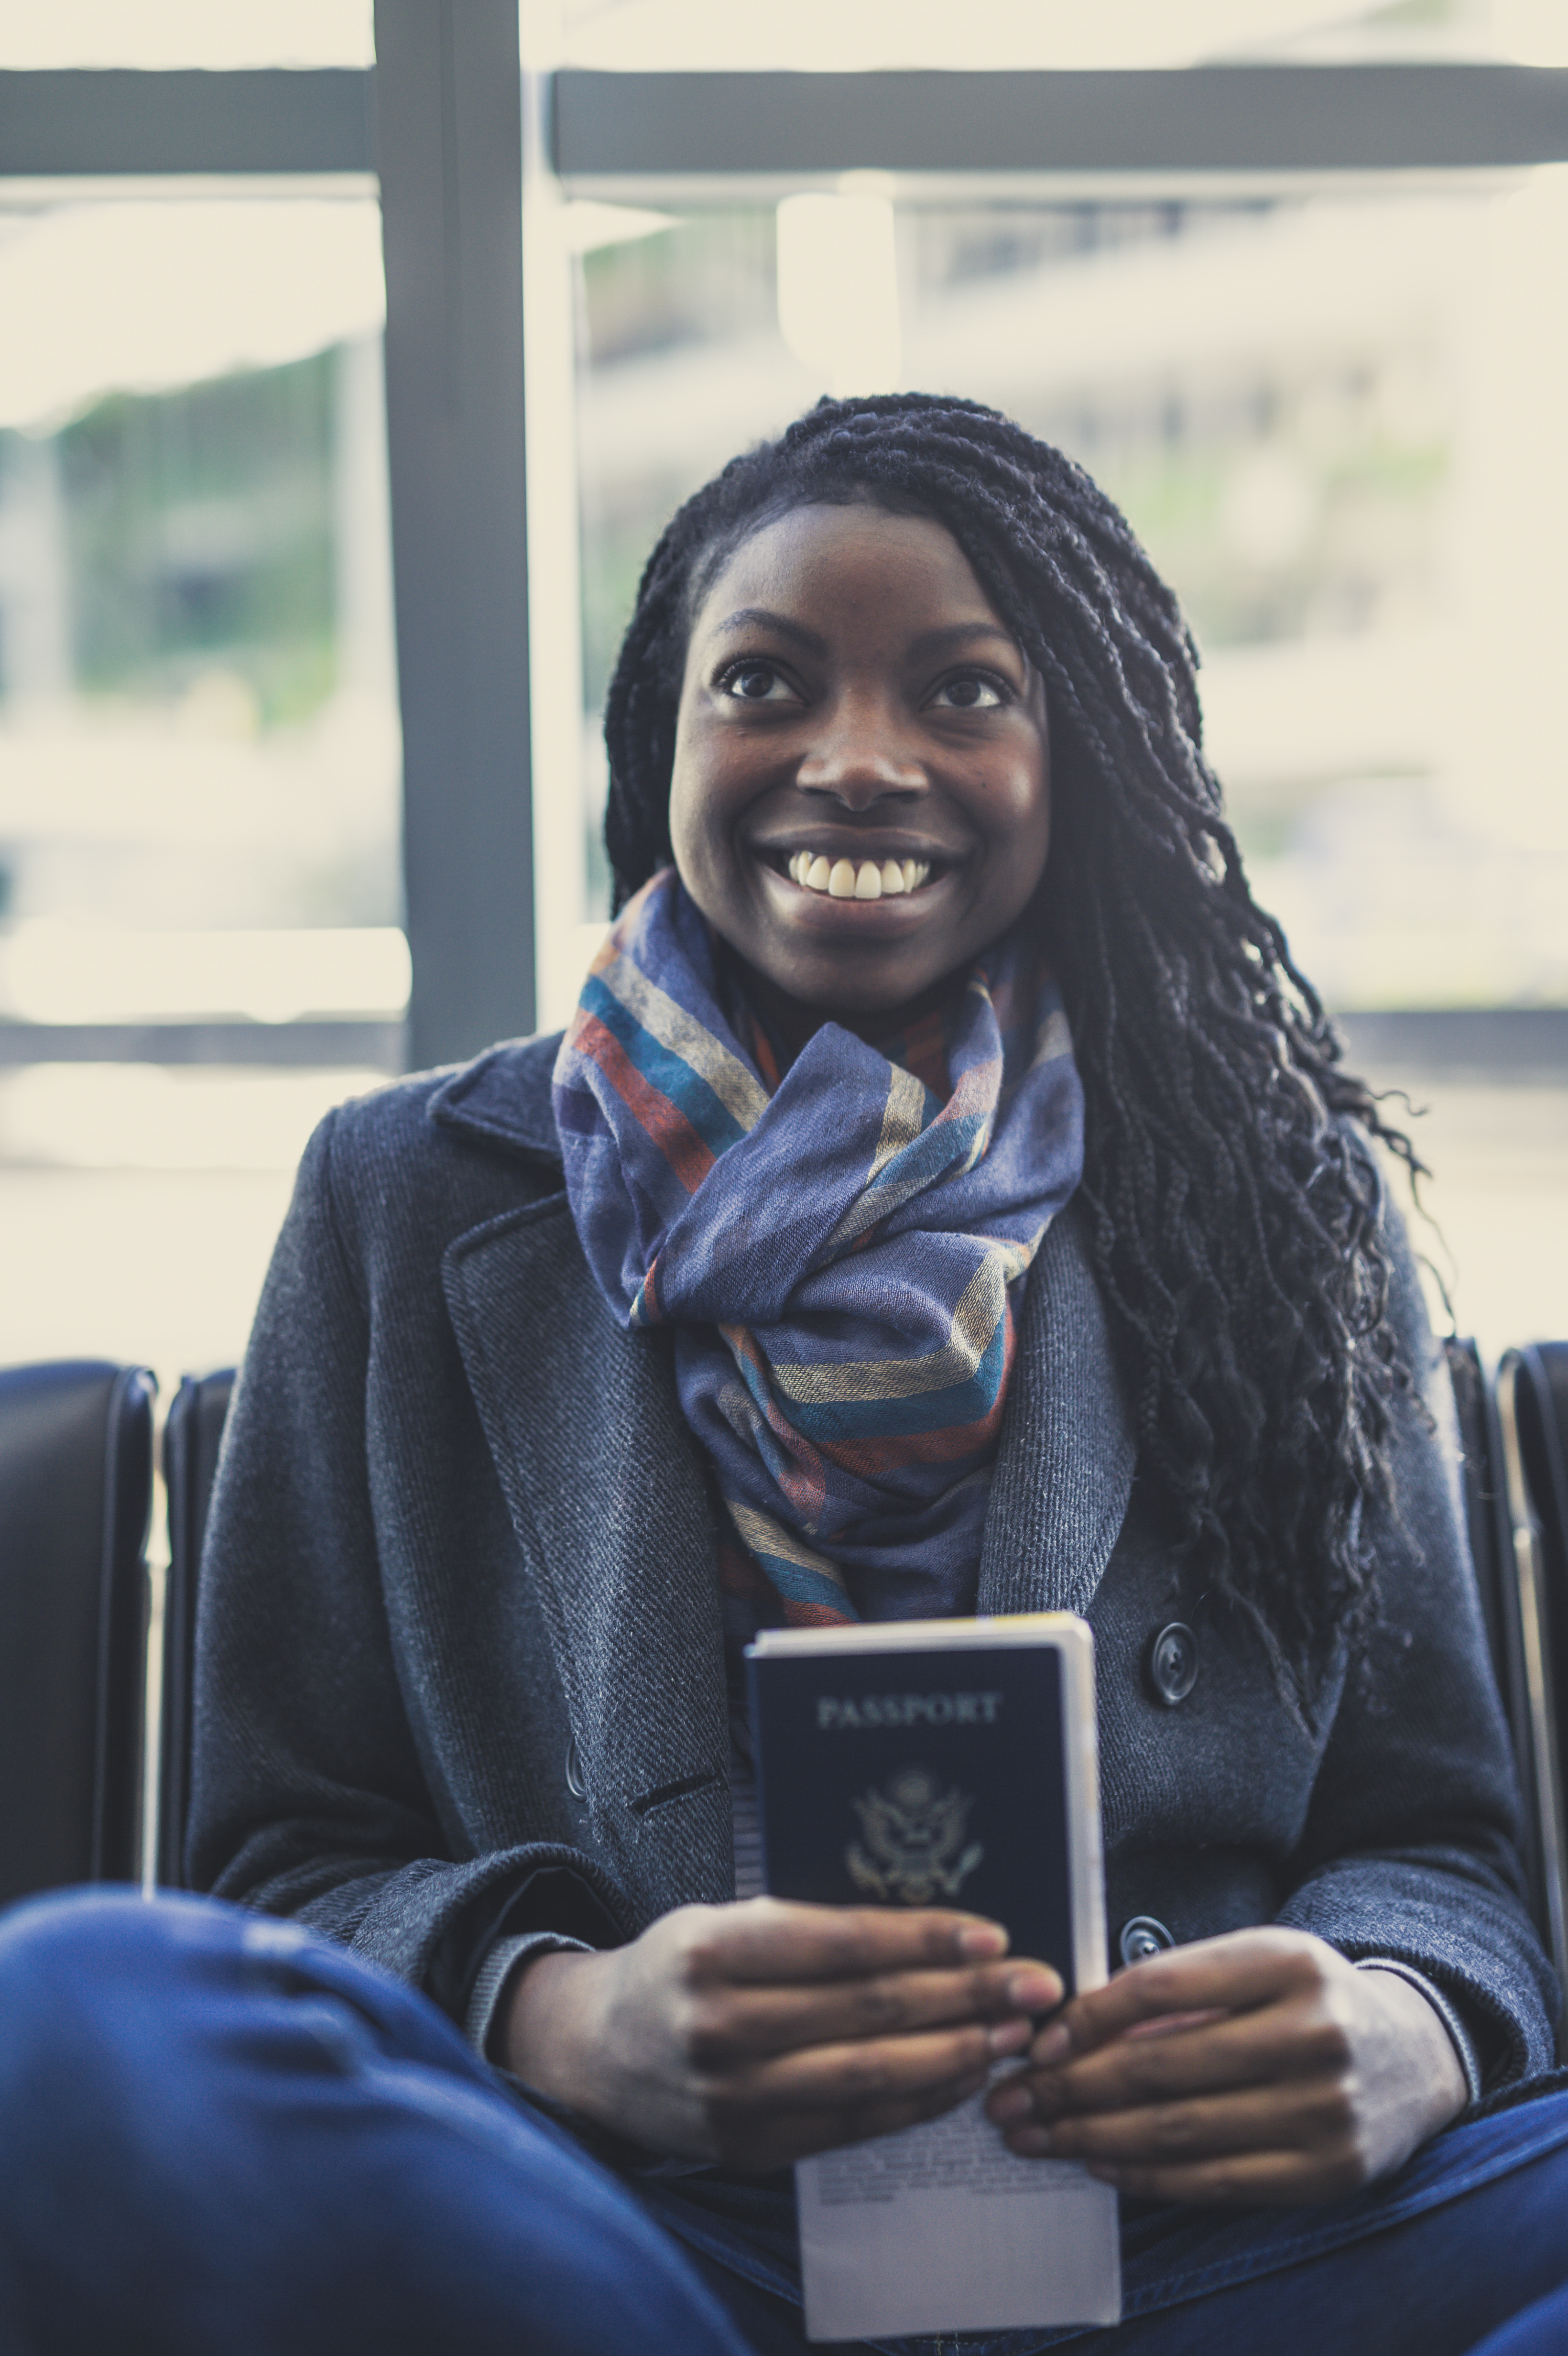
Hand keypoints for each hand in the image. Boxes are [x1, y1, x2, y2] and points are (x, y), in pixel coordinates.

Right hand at [501, 1896, 1061, 2170]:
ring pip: (870, 2074)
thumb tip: (925, 1928)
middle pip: (869, 2009)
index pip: (843, 1943)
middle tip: (1034, 1984)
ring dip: (956, 2052)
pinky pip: (851, 2124)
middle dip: (965, 1997)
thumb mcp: (724, 1921)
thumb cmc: (678, 1966)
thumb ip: (806, 1927)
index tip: (991, 1937)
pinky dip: (916, 2100)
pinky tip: (961, 2075)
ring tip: (1014, 2033)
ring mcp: (733, 2096)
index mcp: (712, 1950)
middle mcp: (720, 2025)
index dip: (924, 1941)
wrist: (594, 2050)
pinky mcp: (749, 2147)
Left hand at [984, 1926, 1466, 2204]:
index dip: (1089, 2017)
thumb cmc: (1308, 1999)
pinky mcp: (1329, 2172)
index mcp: (1287, 1962)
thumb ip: (1179, 1986)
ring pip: (1181, 2131)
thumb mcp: (1257, 1961)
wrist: (1415, 2054)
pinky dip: (1149, 2175)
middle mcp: (1312, 2034)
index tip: (1035, 2039)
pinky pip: (1217, 2181)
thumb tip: (1070, 2023)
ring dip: (1093, 2136)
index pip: (1161, 1986)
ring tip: (1039, 2136)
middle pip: (1163, 2067)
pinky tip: (1101, 2162)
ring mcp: (1326, 2110)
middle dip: (1071, 2087)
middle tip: (1011, 2099)